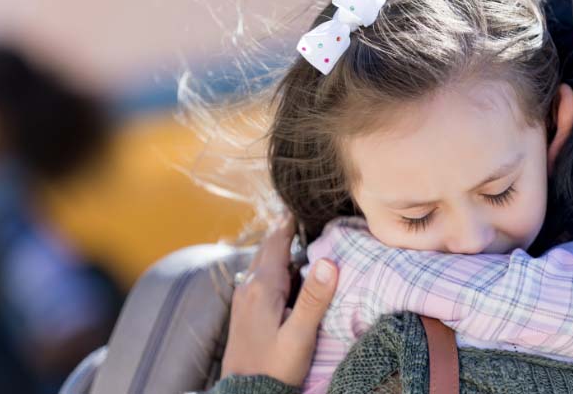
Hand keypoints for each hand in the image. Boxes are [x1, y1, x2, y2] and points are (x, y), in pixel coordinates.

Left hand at [221, 216, 337, 386]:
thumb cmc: (275, 368)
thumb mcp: (300, 336)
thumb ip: (314, 299)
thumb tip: (329, 261)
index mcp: (262, 288)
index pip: (277, 243)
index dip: (289, 223)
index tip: (299, 204)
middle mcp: (248, 287)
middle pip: (267, 249)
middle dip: (283, 232)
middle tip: (300, 216)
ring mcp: (242, 300)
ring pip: (261, 264)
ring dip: (277, 250)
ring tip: (295, 239)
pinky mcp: (243, 313)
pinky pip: (258, 279)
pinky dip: (272, 268)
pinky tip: (284, 275)